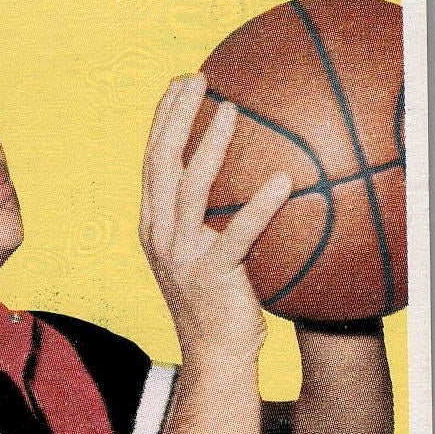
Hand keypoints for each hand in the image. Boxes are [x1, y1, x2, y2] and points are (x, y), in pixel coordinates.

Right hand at [140, 75, 291, 363]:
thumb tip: (240, 169)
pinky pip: (237, 234)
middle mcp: (159, 234)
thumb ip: (205, 214)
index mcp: (153, 225)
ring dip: (210, 145)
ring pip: (190, 188)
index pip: (151, 160)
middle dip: (176, 116)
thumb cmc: (216, 300)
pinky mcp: (211, 274)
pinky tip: (283, 181)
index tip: (179, 83)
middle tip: (198, 79)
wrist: (215, 354)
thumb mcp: (199, 252)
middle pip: (161, 162)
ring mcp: (182, 254)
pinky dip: (259, 206)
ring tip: (232, 111)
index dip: (162, 118)